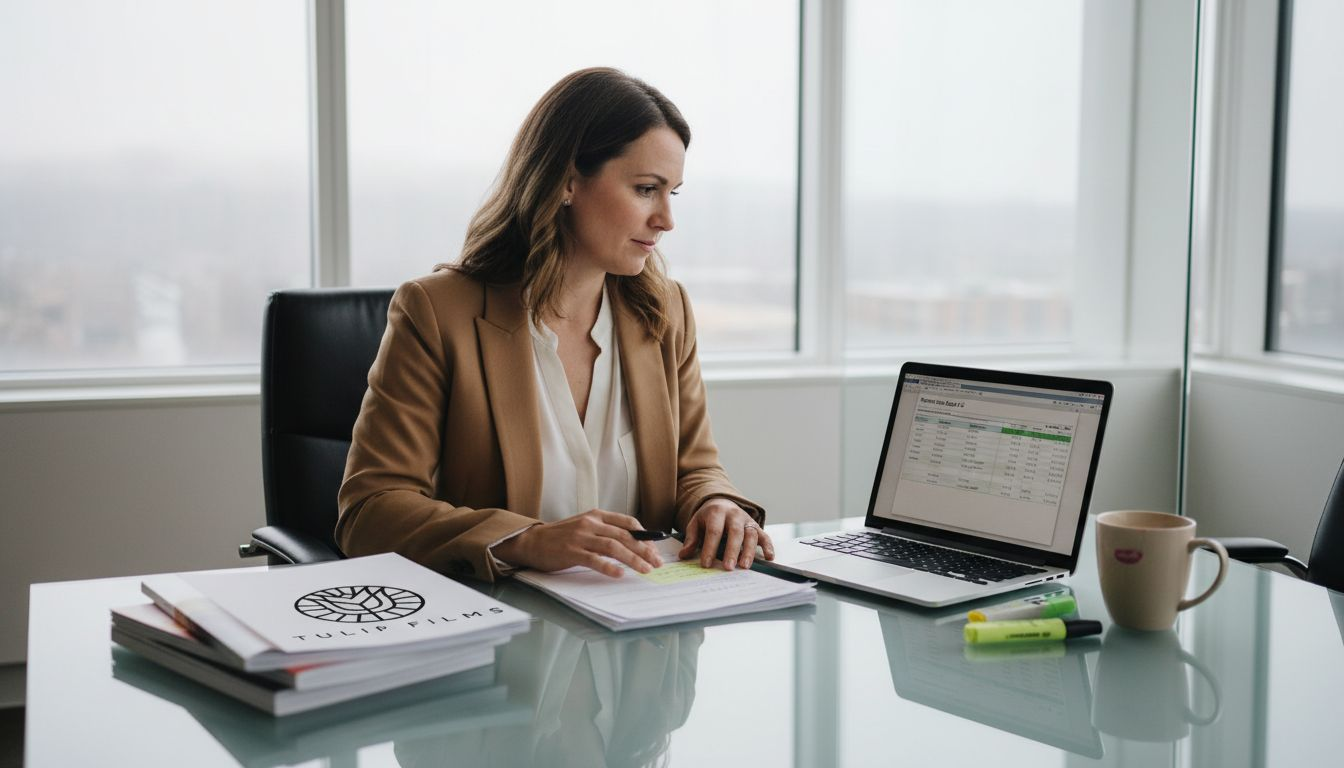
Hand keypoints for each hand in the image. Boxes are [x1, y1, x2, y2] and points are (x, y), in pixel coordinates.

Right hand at [492, 509, 662, 577]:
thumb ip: (605, 531)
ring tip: (645, 570)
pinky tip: (619, 574)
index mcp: (596, 515)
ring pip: (614, 547)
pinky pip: (594, 560)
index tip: (655, 549)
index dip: (645, 536)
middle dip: (645, 550)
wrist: (531, 541)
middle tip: (657, 563)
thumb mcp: (585, 526)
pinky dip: (609, 567)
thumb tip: (632, 544)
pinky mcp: (571, 552)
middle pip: (625, 536)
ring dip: (633, 559)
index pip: (628, 523)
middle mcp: (591, 523)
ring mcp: (581, 537)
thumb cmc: (560, 536)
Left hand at [678, 498, 773, 570]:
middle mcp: (734, 514)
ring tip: (744, 566)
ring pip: (751, 534)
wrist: (722, 503)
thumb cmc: (708, 517)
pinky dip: (768, 546)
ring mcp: (747, 520)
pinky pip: (764, 535)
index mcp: (717, 512)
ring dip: (749, 551)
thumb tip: (684, 555)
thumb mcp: (696, 523)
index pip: (714, 531)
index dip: (710, 547)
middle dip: (732, 551)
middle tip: (728, 567)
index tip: (706, 564)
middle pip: (735, 532)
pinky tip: (769, 557)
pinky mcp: (755, 525)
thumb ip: (691, 539)